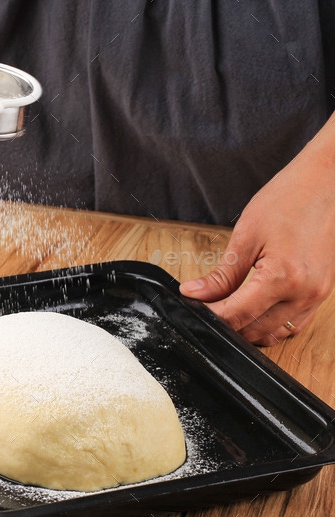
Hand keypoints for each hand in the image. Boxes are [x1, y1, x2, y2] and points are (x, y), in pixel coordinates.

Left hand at [179, 145, 334, 344]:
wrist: (324, 183)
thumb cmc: (288, 199)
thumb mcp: (246, 236)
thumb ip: (221, 275)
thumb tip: (194, 294)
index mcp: (283, 277)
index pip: (238, 314)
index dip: (211, 316)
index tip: (194, 309)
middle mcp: (304, 293)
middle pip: (255, 330)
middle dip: (227, 323)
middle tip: (207, 307)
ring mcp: (317, 296)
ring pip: (275, 333)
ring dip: (249, 328)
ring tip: (227, 309)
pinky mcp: (322, 293)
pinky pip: (293, 324)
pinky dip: (271, 324)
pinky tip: (255, 310)